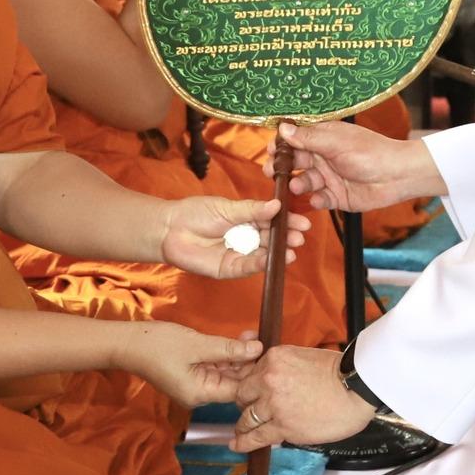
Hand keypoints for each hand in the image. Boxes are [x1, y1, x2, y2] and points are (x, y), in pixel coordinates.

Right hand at [119, 320, 263, 405]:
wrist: (127, 343)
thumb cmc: (157, 345)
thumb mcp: (197, 345)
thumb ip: (228, 348)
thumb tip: (258, 349)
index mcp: (200, 394)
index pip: (237, 391)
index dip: (254, 374)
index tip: (269, 356)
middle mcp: (199, 394)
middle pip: (233, 382)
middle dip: (248, 362)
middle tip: (264, 339)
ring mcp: (194, 384)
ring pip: (225, 372)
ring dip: (238, 354)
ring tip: (253, 334)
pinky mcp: (191, 373)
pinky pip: (214, 366)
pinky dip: (225, 354)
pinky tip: (239, 338)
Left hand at [159, 195, 306, 278]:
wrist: (170, 230)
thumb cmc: (196, 213)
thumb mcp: (227, 208)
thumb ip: (252, 210)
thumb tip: (276, 206)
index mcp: (247, 218)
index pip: (272, 221)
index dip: (288, 222)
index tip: (304, 223)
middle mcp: (246, 237)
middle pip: (271, 239)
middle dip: (286, 239)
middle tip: (299, 237)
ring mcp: (239, 253)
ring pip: (263, 254)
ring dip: (278, 254)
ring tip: (291, 251)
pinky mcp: (229, 268)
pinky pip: (248, 267)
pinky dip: (261, 264)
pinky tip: (272, 260)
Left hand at [231, 346, 375, 450]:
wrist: (357, 389)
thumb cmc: (338, 372)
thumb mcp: (303, 357)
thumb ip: (282, 366)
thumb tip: (272, 378)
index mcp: (274, 358)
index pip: (249, 373)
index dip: (249, 386)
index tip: (248, 394)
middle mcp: (269, 379)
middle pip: (242, 395)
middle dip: (245, 404)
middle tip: (249, 411)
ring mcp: (274, 404)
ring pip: (247, 417)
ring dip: (243, 425)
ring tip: (240, 433)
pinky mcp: (283, 426)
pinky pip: (256, 436)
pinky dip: (244, 443)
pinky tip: (237, 445)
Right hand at [276, 121, 441, 212]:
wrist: (396, 176)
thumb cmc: (370, 152)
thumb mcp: (335, 142)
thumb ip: (308, 138)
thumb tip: (283, 128)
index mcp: (324, 138)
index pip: (296, 139)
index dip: (282, 145)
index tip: (270, 150)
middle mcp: (324, 157)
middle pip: (295, 162)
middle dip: (282, 167)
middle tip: (271, 172)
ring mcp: (330, 177)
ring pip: (305, 181)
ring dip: (299, 184)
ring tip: (297, 186)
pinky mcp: (336, 196)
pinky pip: (319, 199)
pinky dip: (316, 200)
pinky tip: (319, 199)